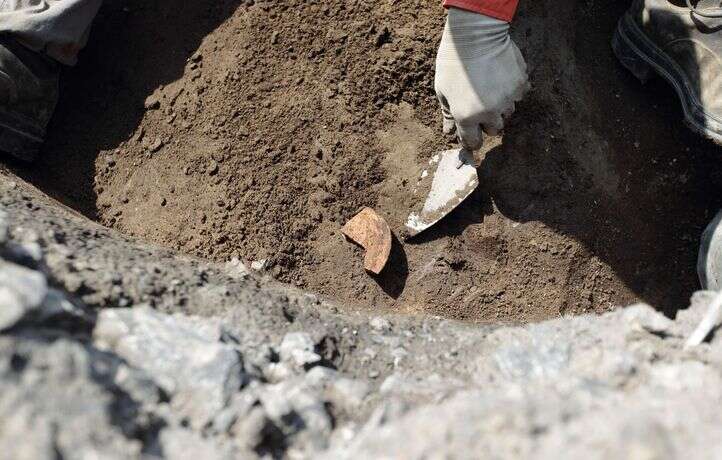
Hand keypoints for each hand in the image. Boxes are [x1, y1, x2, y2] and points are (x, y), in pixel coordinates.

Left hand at [435, 8, 528, 150]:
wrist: (475, 35)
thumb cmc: (453, 62)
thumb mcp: (443, 90)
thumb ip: (448, 114)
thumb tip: (449, 132)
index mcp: (467, 117)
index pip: (473, 142)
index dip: (471, 139)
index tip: (470, 133)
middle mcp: (489, 113)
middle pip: (494, 130)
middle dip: (487, 123)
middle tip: (480, 106)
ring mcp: (507, 99)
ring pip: (508, 114)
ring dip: (500, 107)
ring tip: (491, 89)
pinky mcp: (520, 85)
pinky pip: (518, 96)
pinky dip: (511, 91)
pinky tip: (501, 78)